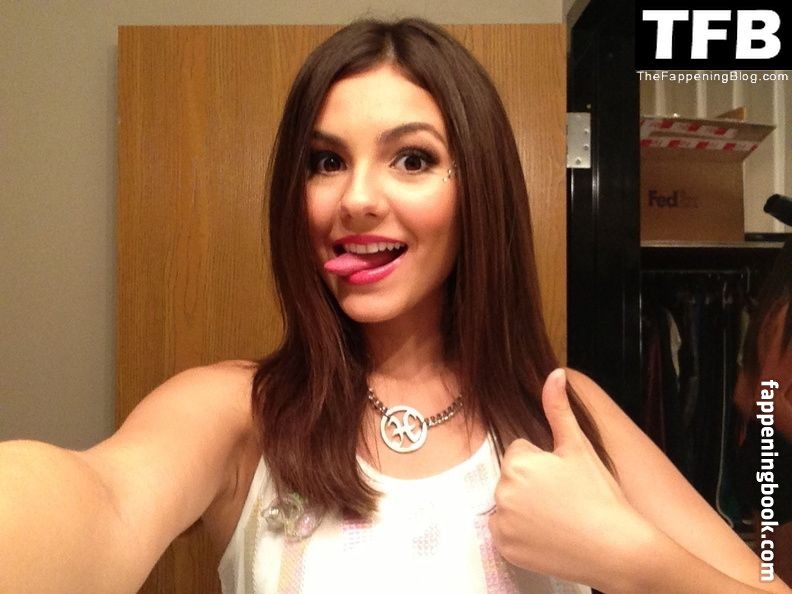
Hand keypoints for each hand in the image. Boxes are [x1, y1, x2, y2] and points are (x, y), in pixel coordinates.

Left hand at [489, 368, 652, 590]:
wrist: (616, 548)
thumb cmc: (600, 495)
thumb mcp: (579, 446)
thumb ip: (559, 408)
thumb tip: (555, 372)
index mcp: (517, 463)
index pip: (520, 453)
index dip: (543, 464)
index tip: (564, 479)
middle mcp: (502, 491)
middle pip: (512, 479)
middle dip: (532, 485)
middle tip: (563, 499)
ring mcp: (502, 523)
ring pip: (508, 505)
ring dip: (525, 509)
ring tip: (558, 518)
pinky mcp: (505, 548)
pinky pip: (506, 533)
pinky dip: (521, 535)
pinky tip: (548, 536)